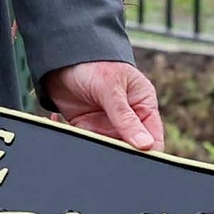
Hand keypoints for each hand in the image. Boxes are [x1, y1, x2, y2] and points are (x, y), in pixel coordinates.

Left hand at [41, 60, 162, 151]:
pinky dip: (76, 139)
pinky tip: (60, 120)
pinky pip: (86, 141)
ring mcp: (106, 123)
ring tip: (81, 130)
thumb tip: (145, 145)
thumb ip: (125, 118)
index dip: (147, 152)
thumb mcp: (111, 88)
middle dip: (118, 152)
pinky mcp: (86, 126)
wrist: (62, 55)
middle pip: (129, 147)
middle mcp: (127, 117)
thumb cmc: (94, 63)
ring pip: (107, 147)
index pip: (153, 138)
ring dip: (94, 146)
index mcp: (143, 105)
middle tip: (103, 147)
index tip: (134, 158)